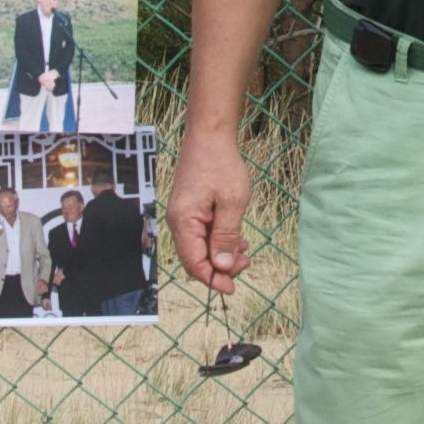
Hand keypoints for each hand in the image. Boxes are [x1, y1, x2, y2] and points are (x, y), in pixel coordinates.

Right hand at [162, 127, 251, 294]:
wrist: (210, 136)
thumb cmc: (221, 165)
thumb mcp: (232, 202)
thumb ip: (226, 236)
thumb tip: (221, 266)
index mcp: (184, 221)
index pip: (194, 263)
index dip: (213, 279)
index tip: (232, 287)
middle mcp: (178, 221)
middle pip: (195, 259)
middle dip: (219, 268)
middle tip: (245, 264)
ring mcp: (183, 215)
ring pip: (200, 248)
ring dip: (221, 255)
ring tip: (245, 253)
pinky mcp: (190, 210)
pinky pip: (202, 235)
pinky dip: (219, 241)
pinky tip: (238, 240)